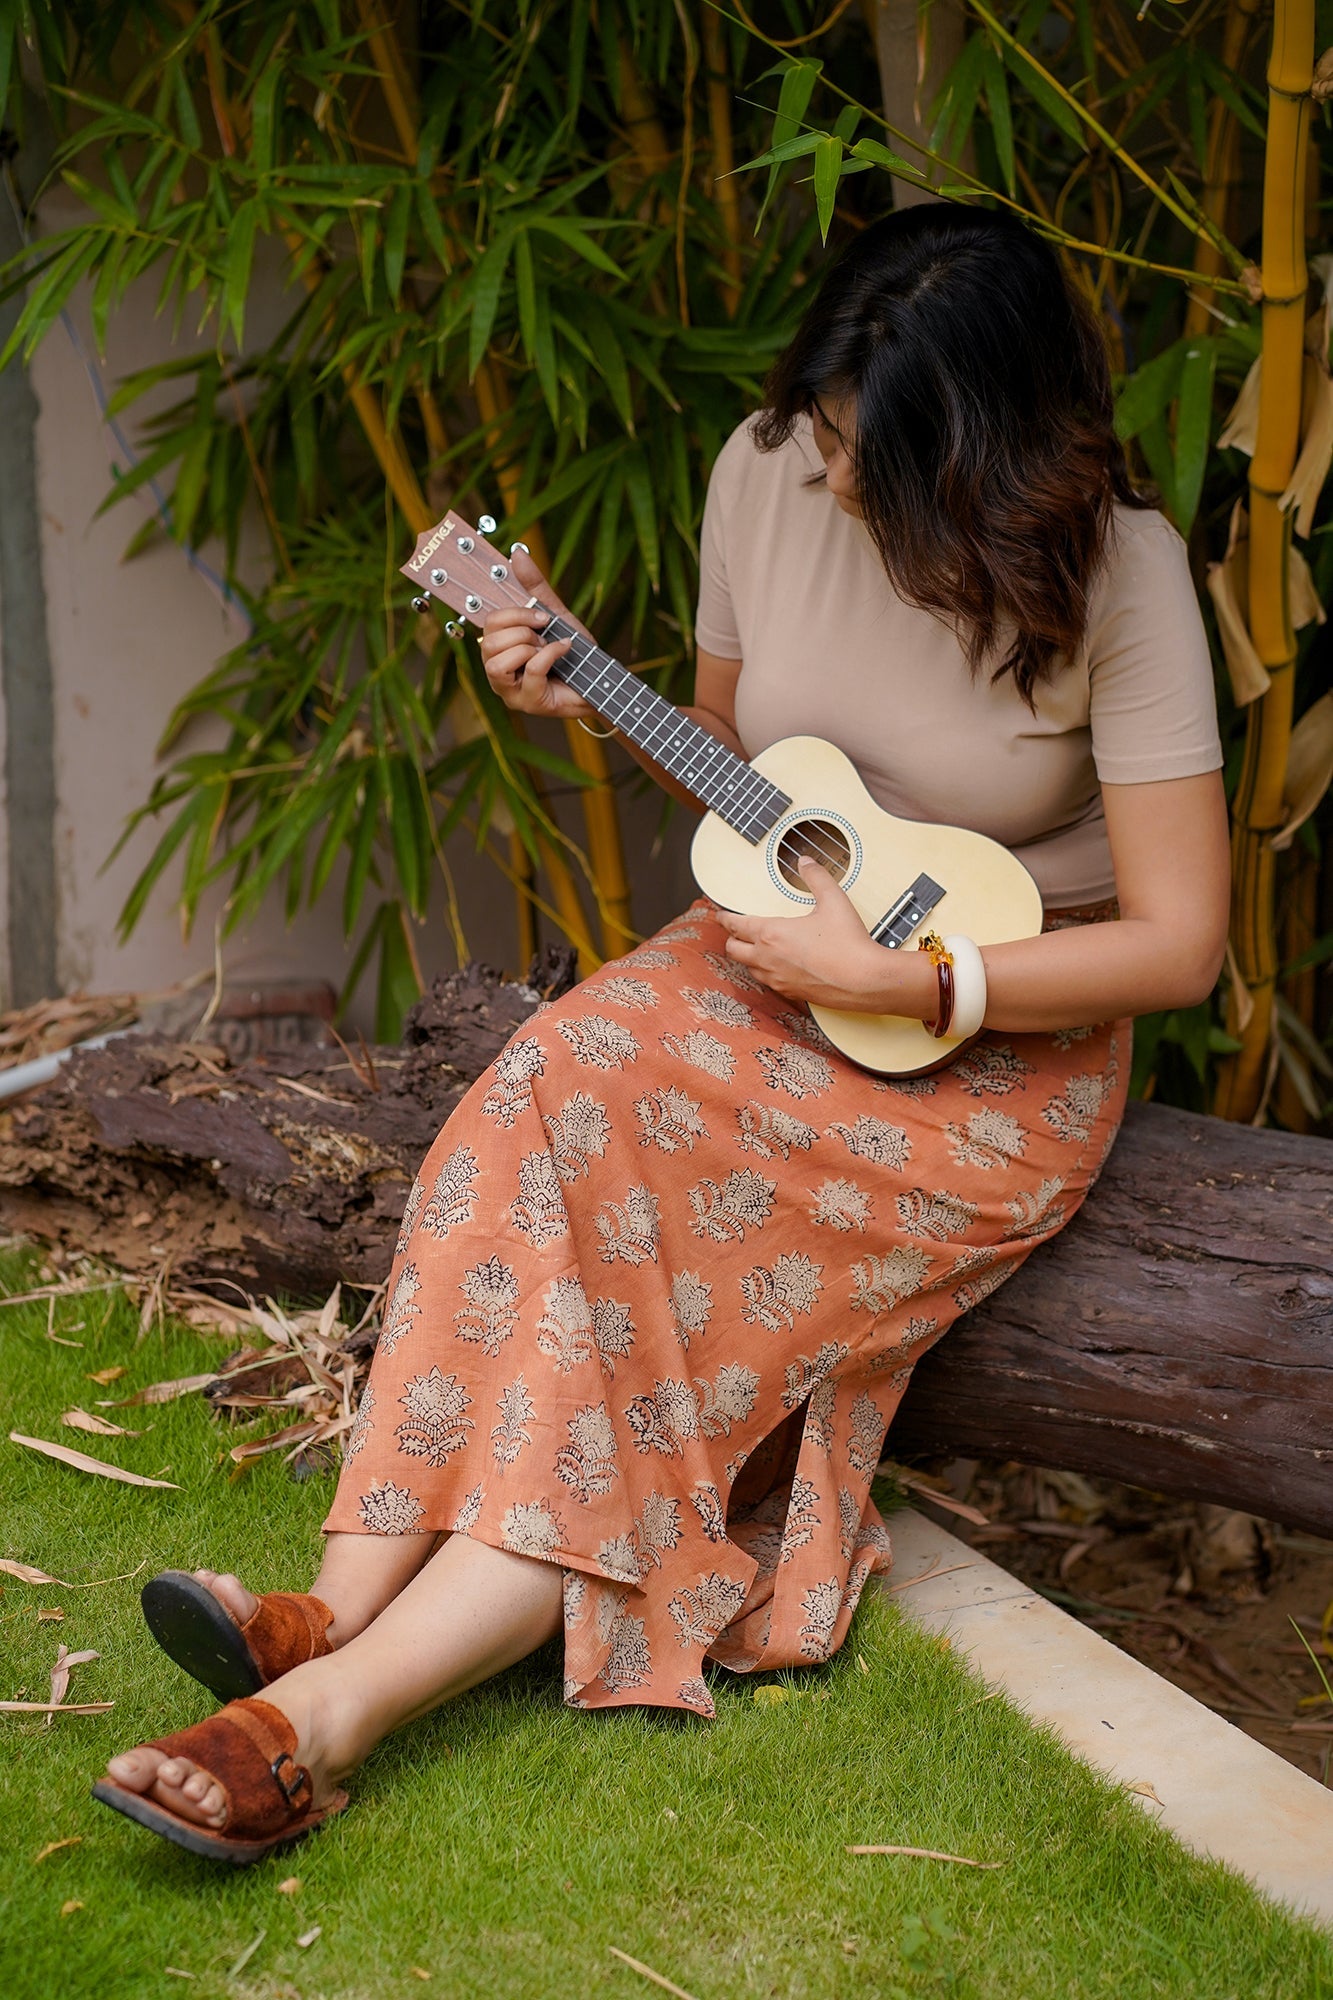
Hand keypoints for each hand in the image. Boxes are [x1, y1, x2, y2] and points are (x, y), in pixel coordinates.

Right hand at [479, 549, 597, 721]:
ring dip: (529, 648)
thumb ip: (535, 587)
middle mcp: (497, 672)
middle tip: (545, 635)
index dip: (514, 614)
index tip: (542, 616)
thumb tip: (517, 552)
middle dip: (523, 632)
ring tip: (548, 648)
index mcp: (500, 649)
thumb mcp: (555, 614)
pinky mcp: (527, 703)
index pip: (488, 623)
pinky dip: (550, 655)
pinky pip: (529, 672)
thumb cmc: (575, 653)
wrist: (601, 681)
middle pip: (488, 642)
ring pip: (497, 662)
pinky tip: (563, 651)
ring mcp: (509, 691)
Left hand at [716, 858, 910, 1011]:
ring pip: (749, 968)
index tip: (720, 914)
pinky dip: (765, 972)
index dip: (725, 918)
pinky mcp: (791, 994)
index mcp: (771, 934)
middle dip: (731, 938)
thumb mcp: (833, 901)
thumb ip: (817, 877)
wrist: (864, 981)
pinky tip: (777, 966)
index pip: (736, 925)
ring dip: (747, 957)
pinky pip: (768, 983)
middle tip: (735, 931)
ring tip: (754, 947)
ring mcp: (778, 979)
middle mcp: (768, 959)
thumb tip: (806, 862)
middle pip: (733, 950)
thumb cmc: (849, 943)